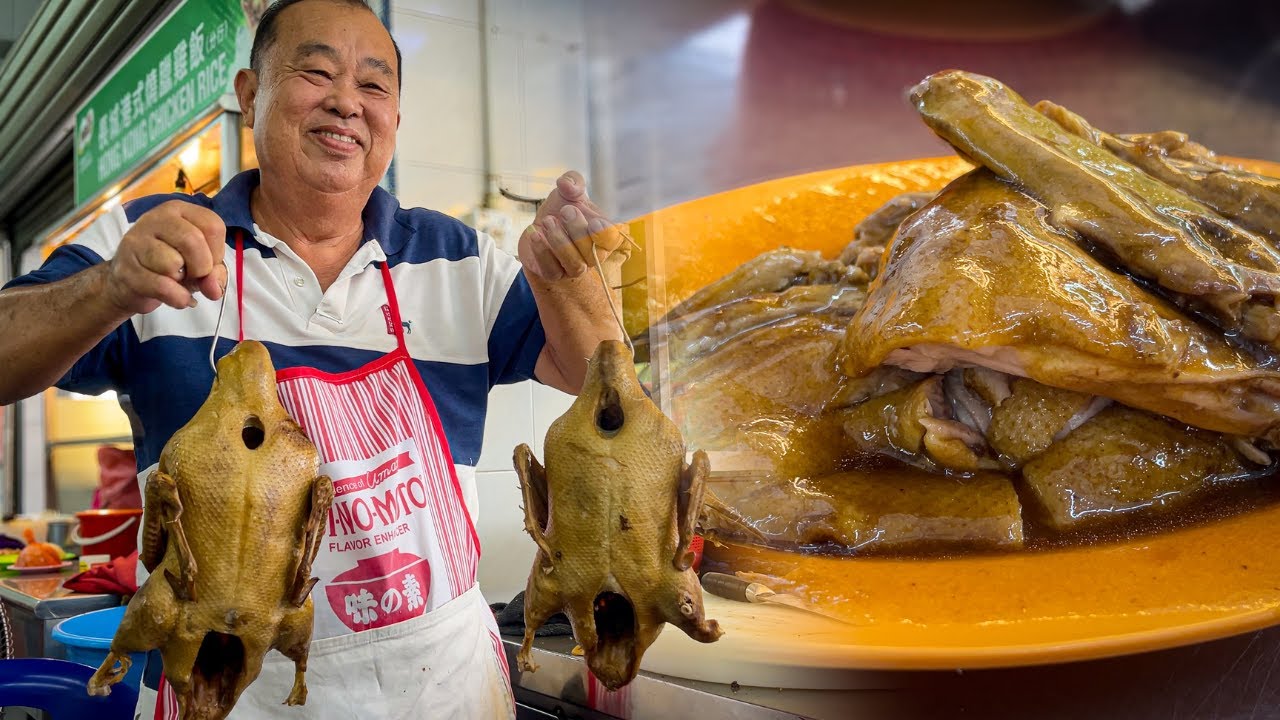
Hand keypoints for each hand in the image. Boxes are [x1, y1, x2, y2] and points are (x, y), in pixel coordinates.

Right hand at [105, 201, 227, 314]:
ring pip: (173, 263)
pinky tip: (174, 296)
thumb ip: (216, 274)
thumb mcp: (200, 265)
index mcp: (179, 210)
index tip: (208, 262)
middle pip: (193, 241)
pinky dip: (176, 297)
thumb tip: (214, 289)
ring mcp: (136, 242)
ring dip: (182, 281)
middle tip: (193, 275)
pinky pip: (161, 286)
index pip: (213, 226)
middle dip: (201, 267)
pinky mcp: (125, 268)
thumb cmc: (170, 267)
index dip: (217, 252)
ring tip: (175, 279)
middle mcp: (156, 219)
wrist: (128, 283)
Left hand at [518, 171, 629, 280]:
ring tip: (548, 221)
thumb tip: (567, 184)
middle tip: (565, 211)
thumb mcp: (568, 191)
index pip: (611, 239)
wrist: (538, 229)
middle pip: (592, 252)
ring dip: (560, 242)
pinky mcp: (553, 274)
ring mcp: (573, 268)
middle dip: (578, 230)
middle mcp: (592, 255)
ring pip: (574, 264)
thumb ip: (573, 182)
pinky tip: (535, 233)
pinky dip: (542, 251)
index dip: (604, 233)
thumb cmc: (560, 211)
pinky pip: (551, 269)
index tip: (593, 221)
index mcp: (602, 235)